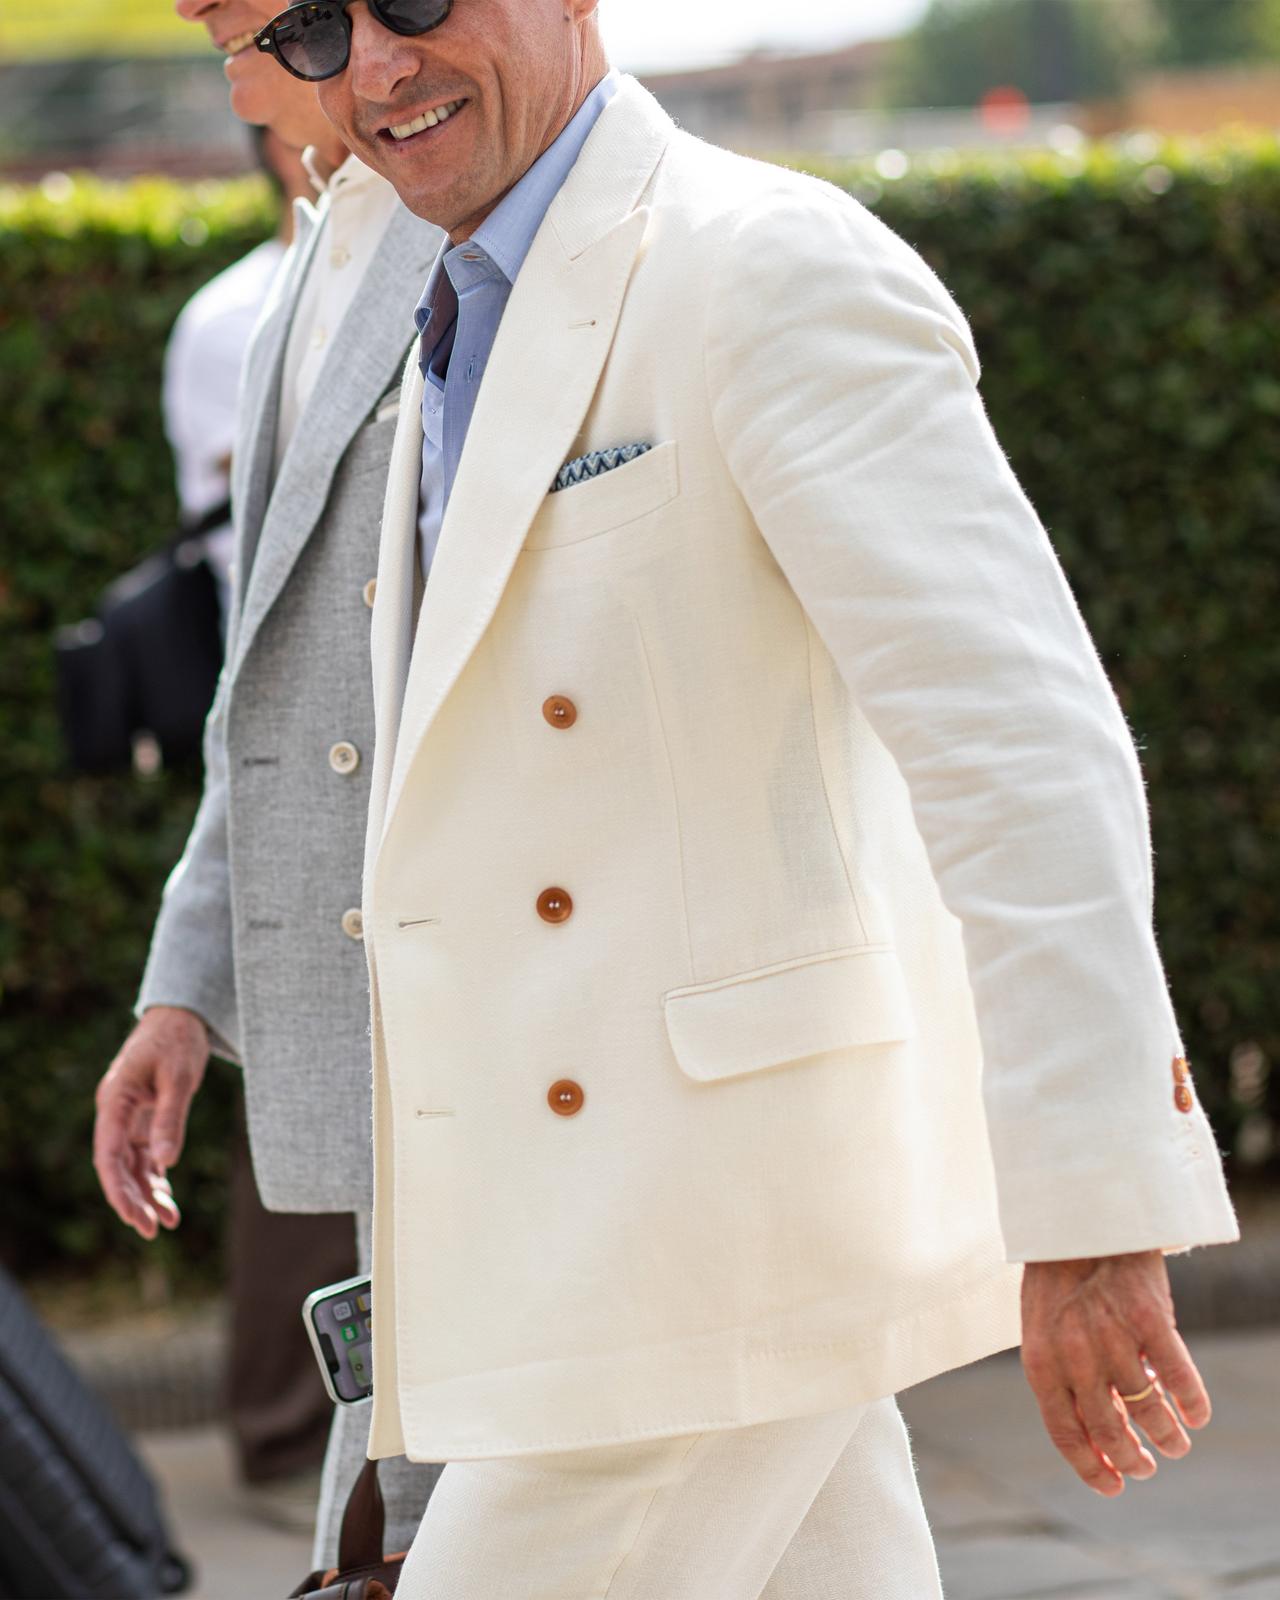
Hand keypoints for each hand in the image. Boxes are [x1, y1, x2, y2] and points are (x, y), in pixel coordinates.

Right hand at [93, 1007, 209, 1239]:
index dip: (117, 1188)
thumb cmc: (177, 1040)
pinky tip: (170, 1205)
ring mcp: (130, 1119)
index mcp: (115, 1102)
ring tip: (166, 1224)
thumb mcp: (179, 1076)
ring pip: (132, 1167)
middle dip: (131, 1200)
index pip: (108, 1154)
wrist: (180, 1017)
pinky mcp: (146, 1121)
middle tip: (151, 1231)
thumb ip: (171, 1117)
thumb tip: (166, 1162)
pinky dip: (157, 1180)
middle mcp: (117, 1114)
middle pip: (118, 1167)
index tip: (132, 1215)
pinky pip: (148, 1158)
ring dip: (146, 1195)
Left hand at [1020, 1251, 1210, 1496]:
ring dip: (1167, 1437)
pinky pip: (1179, 1378)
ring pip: (1148, 1412)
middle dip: (1132, 1461)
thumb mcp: (1042, 1327)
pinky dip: (1192, 1403)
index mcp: (1040, 1359)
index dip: (1090, 1468)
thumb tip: (1095, 1431)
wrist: (1081, 1219)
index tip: (1113, 1486)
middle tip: (1146, 1467)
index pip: (1064, 1432)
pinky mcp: (1150, 1320)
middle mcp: (1074, 1356)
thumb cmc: (1058, 1276)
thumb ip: (1061, 1374)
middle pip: (1109, 1432)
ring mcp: (1113, 1338)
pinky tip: (1196, 1413)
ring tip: (1176, 1443)